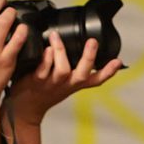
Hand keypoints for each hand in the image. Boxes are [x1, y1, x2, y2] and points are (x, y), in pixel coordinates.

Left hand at [6, 31, 124, 125]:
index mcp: (75, 84)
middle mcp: (66, 84)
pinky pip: (43, 70)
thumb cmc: (44, 90)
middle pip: (83, 74)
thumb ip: (71, 67)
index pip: (97, 79)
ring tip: (56, 36)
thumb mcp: (63, 82)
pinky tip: (46, 49)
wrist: (25, 108)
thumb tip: (74, 42)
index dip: (108, 72)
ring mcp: (52, 83)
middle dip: (89, 57)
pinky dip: (46, 58)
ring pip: (62, 70)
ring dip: (61, 51)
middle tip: (93, 41)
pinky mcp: (36, 82)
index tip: (118, 61)